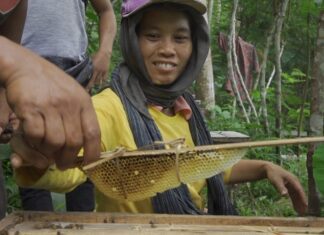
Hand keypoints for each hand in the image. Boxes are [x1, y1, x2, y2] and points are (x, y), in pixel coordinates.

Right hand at [1, 41, 100, 168]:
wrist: (25, 66)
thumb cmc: (52, 83)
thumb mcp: (74, 94)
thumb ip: (80, 116)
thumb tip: (83, 145)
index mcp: (84, 102)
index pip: (93, 133)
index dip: (93, 153)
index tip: (89, 165)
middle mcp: (70, 104)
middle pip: (74, 141)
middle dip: (68, 158)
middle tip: (62, 165)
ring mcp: (50, 106)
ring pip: (55, 142)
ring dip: (50, 152)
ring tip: (48, 152)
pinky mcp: (30, 108)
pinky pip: (36, 135)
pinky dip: (35, 143)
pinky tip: (35, 140)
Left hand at [86, 51, 110, 90]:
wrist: (105, 53)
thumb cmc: (96, 55)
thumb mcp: (90, 60)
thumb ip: (88, 65)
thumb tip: (84, 70)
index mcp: (93, 68)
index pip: (90, 78)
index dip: (88, 84)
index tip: (85, 88)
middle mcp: (98, 71)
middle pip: (94, 81)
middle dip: (91, 86)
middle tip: (88, 90)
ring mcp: (103, 71)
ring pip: (100, 80)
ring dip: (97, 84)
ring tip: (94, 87)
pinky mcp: (106, 71)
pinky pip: (105, 78)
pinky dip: (102, 81)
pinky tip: (101, 84)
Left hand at [265, 163, 307, 215]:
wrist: (269, 168)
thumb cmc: (273, 174)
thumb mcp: (276, 180)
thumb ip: (280, 187)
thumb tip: (285, 195)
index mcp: (293, 179)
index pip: (299, 190)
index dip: (302, 197)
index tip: (305, 205)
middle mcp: (294, 182)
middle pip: (299, 194)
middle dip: (301, 203)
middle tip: (303, 212)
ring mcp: (292, 185)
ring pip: (296, 196)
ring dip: (298, 204)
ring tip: (300, 213)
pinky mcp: (288, 187)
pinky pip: (293, 195)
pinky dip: (294, 201)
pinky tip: (295, 208)